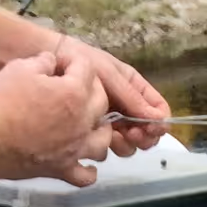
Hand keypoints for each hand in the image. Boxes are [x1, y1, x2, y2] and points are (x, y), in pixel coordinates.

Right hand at [0, 46, 111, 186]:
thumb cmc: (4, 101)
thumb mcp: (20, 68)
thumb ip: (42, 61)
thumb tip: (51, 60)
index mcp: (74, 93)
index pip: (86, 68)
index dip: (73, 61)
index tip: (61, 62)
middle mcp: (82, 122)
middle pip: (102, 102)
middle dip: (92, 89)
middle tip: (76, 86)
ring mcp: (75, 149)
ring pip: (103, 141)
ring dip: (101, 130)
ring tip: (92, 124)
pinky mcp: (63, 169)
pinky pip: (85, 176)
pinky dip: (89, 171)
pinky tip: (87, 165)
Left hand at [64, 40, 171, 154]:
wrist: (48, 60)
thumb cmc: (79, 59)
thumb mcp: (109, 74)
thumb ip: (132, 97)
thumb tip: (158, 119)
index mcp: (136, 89)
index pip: (159, 111)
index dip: (159, 123)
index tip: (150, 128)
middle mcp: (127, 108)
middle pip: (148, 134)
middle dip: (143, 137)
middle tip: (130, 134)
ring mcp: (111, 122)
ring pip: (130, 144)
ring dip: (125, 144)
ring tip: (111, 136)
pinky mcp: (95, 133)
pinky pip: (108, 148)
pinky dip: (106, 146)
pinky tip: (95, 136)